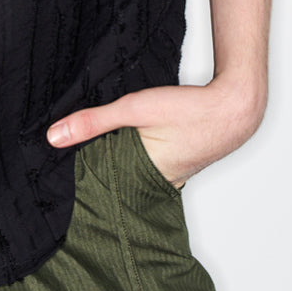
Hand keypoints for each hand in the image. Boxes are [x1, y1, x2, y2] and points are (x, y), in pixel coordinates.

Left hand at [46, 72, 266, 187]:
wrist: (238, 105)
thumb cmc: (192, 109)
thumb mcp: (135, 108)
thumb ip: (94, 121)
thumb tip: (53, 137)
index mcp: (146, 178)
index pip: (103, 184)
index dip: (83, 179)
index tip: (61, 179)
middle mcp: (160, 184)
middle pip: (118, 182)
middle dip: (98, 174)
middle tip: (71, 170)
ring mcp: (174, 176)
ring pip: (135, 174)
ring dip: (120, 164)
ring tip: (99, 154)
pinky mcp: (181, 163)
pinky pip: (151, 166)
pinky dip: (139, 157)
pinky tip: (133, 145)